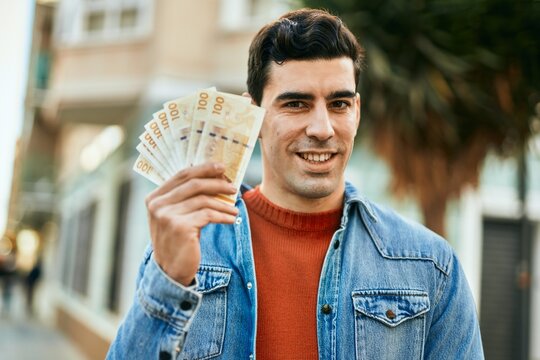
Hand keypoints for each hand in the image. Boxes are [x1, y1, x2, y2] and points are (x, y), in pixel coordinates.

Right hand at [145, 163, 238, 285]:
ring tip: (235, 209)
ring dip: (223, 204)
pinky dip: (223, 216)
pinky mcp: (180, 227)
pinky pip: (208, 215)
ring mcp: (167, 216)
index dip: (203, 169)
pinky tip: (231, 219)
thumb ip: (185, 197)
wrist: (170, 272)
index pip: (182, 175)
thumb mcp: (176, 215)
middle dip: (217, 183)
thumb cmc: (177, 240)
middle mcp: (157, 205)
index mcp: (154, 198)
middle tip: (233, 187)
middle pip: (194, 184)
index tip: (221, 167)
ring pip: (203, 200)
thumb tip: (214, 176)